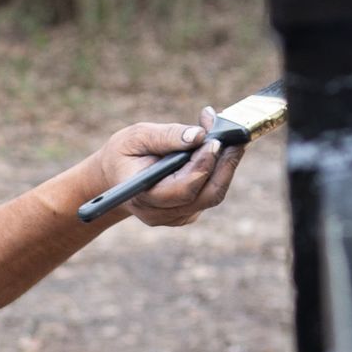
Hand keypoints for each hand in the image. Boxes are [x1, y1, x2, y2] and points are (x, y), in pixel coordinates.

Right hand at [85, 111, 240, 228]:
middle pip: (206, 196)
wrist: (116, 178)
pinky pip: (210, 193)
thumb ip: (166, 136)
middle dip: (224, 166)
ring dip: (225, 166)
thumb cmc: (124, 154)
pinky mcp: (187, 213)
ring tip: (228, 138)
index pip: (183, 189)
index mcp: (143, 196)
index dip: (202, 166)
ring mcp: (176, 217)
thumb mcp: (137, 137)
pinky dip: (218, 171)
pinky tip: (216, 150)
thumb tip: (199, 135)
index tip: (214, 140)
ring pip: (213, 195)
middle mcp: (160, 213)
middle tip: (235, 139)